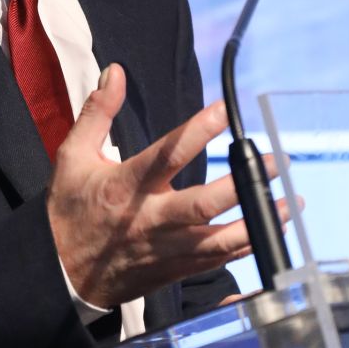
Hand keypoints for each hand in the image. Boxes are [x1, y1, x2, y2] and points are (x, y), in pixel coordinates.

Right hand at [47, 63, 290, 308]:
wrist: (58, 275)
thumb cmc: (68, 210)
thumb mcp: (72, 156)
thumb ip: (98, 112)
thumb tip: (116, 72)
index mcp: (125, 186)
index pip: (168, 154)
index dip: (199, 130)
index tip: (226, 111)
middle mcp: (149, 219)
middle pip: (205, 203)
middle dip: (245, 182)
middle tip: (277, 162)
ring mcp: (165, 250)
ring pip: (220, 239)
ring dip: (258, 220)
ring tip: (289, 203)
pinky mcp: (174, 272)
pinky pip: (216, 262)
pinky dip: (246, 248)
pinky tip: (268, 233)